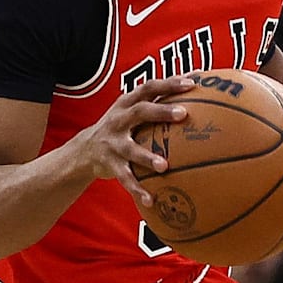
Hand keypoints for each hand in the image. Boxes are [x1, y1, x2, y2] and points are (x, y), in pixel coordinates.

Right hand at [74, 76, 194, 206]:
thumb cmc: (122, 127)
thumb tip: (198, 89)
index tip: (192, 82)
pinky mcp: (109, 164)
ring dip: (147, 157)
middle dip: (161, 111)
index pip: (149, 88)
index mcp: (128, 103)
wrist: (84, 150)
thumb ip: (159, 102)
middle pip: (140, 111)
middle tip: (183, 114)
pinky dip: (137, 189)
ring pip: (130, 148)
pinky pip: (125, 177)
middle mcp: (119, 119)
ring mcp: (113, 142)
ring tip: (165, 166)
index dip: (169, 83)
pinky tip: (151, 199)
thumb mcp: (134, 111)